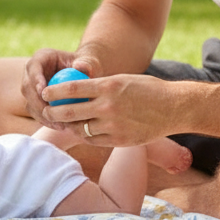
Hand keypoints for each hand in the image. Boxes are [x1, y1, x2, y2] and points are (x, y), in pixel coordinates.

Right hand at [22, 47, 98, 123]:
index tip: (43, 93)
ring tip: (59, 124)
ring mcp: (32, 87)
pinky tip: (60, 127)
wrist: (84, 76)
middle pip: (27, 87)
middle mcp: (32, 71)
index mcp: (42, 57)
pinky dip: (46, 120)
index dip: (35, 79)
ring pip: (29, 102)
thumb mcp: (89, 62)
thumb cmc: (87, 66)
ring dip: (41, 115)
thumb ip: (86, 63)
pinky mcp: (35, 100)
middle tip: (51, 113)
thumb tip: (80, 67)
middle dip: (37, 102)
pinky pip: (36, 112)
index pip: (33, 67)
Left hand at [40, 72, 178, 147]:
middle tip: (46, 112)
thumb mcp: (122, 80)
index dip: (53, 91)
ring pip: (81, 129)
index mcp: (108, 86)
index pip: (71, 89)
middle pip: (70, 111)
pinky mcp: (121, 140)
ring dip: (69, 127)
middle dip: (53, 112)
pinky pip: (95, 140)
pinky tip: (82, 132)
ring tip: (62, 124)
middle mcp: (108, 106)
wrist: (175, 108)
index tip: (44, 93)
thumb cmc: (147, 89)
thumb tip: (76, 89)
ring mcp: (114, 125)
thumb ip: (100, 86)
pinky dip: (86, 136)